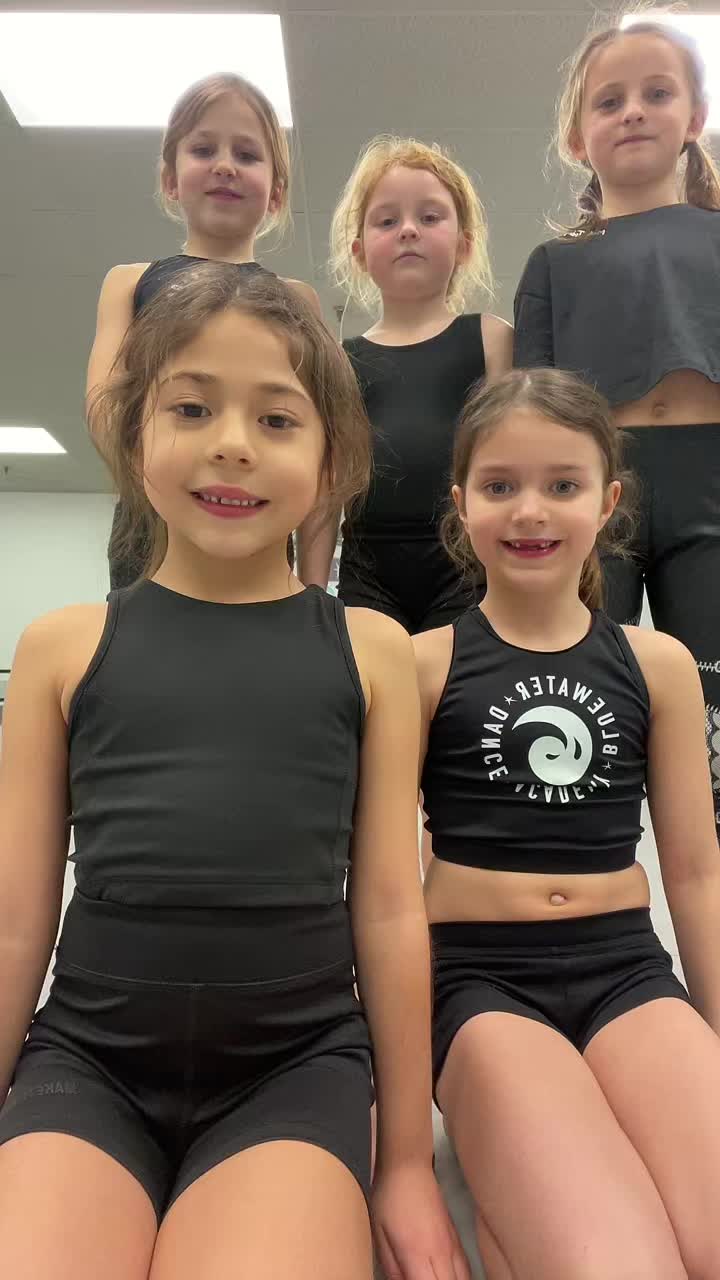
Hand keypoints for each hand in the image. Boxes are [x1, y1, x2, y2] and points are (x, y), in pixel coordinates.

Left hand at [371, 1160, 470, 1279]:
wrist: (408, 1167)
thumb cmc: (389, 1200)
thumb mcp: (380, 1237)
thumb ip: (393, 1271)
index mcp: (418, 1255)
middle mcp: (442, 1254)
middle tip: (420, 1278)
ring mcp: (453, 1246)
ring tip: (431, 1276)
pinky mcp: (457, 1239)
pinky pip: (466, 1270)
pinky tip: (452, 1279)